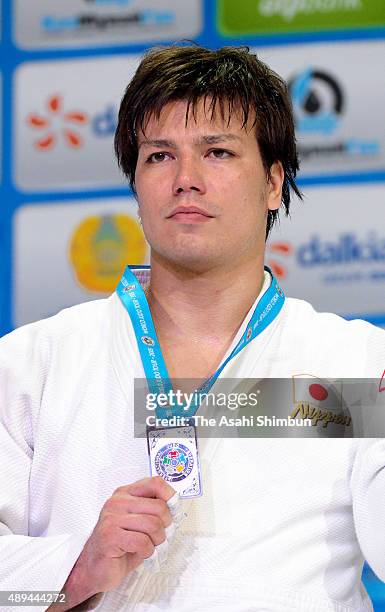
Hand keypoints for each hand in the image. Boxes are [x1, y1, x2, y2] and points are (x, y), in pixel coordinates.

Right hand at [60, 476, 175, 607]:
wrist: (95, 567)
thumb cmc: (118, 545)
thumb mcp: (137, 522)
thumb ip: (152, 510)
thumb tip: (175, 506)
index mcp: (125, 493)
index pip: (155, 483)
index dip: (170, 496)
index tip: (174, 509)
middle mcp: (118, 502)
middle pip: (159, 507)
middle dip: (164, 526)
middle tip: (157, 536)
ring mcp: (112, 517)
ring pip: (153, 525)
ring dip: (156, 541)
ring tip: (148, 545)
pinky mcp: (110, 535)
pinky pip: (142, 542)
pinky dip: (147, 552)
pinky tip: (139, 553)